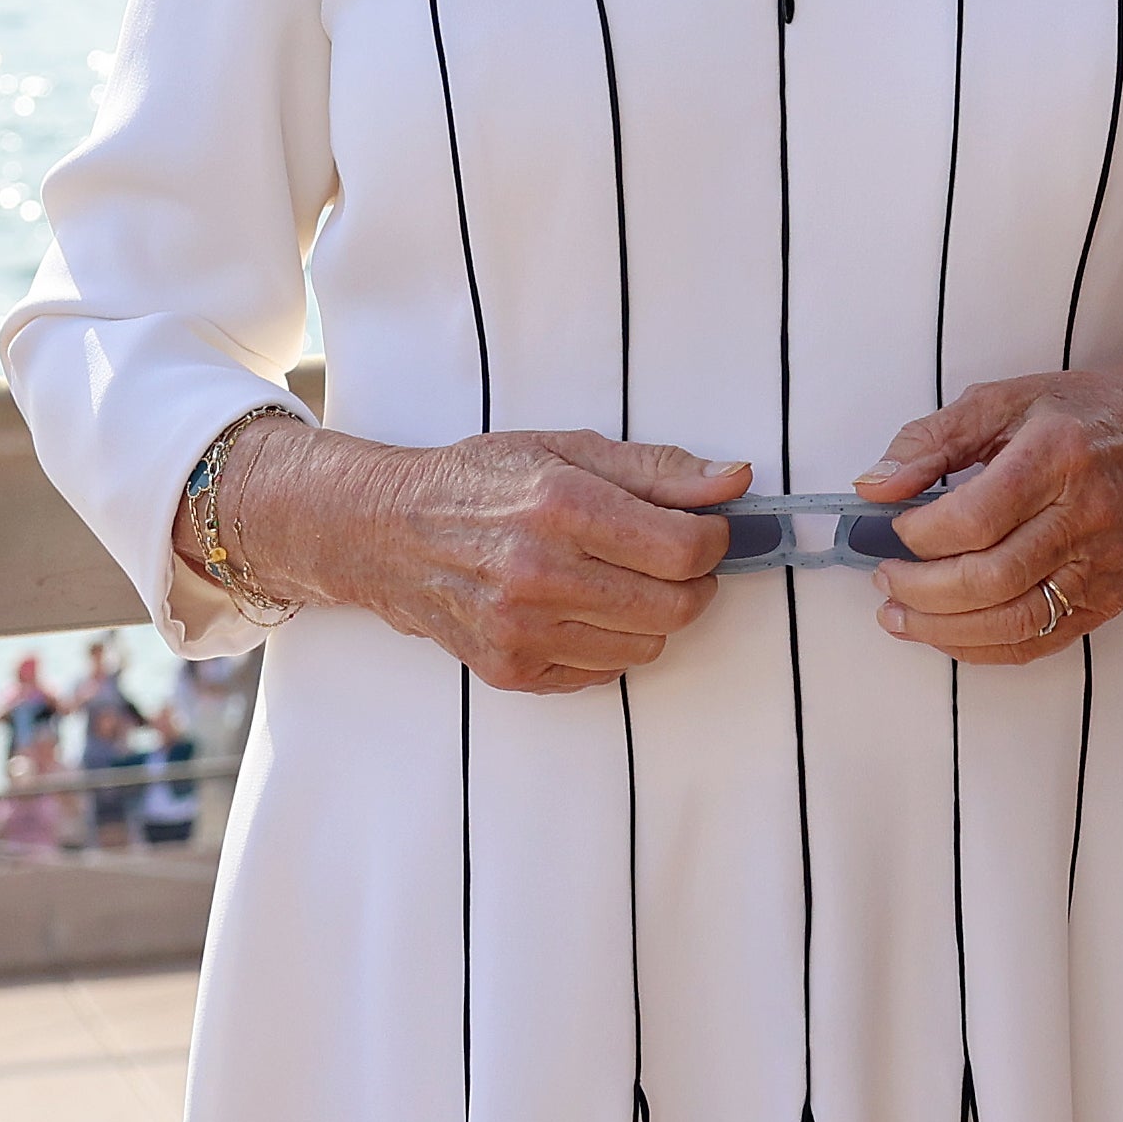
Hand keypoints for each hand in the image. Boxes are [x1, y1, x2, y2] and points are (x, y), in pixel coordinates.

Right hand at [207, 420, 743, 693]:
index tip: (706, 529)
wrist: (387, 533)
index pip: (684, 550)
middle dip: (693, 582)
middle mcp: (540, 575)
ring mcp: (521, 631)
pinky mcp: (509, 670)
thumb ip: (659, 469)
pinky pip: (601, 672)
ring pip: (646, 646)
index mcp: (562, 507)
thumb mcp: (568, 449)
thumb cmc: (483, 481)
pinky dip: (607, 643)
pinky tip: (579, 607)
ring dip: (652, 616)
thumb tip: (735, 480)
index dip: (714, 541)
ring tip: (618, 580)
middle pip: (674, 607)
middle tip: (674, 559)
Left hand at [853, 342, 1122, 668]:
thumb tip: (873, 487)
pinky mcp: (1109, 598)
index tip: (892, 529)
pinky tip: (946, 630)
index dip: (918, 535)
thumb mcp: (1002, 401)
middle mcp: (1088, 515)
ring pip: (1011, 623)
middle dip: (920, 590)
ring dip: (941, 629)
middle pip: (990, 579)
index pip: (974, 518)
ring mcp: (1103, 565)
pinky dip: (981, 647)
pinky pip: (1036, 642)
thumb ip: (931, 440)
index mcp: (1059, 455)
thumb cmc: (1079, 417)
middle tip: (885, 578)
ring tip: (899, 614)